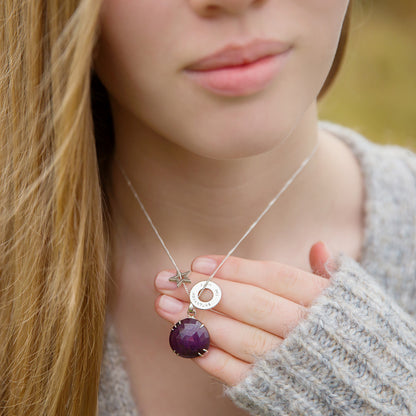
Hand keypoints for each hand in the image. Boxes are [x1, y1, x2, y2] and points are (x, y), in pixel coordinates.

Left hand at [154, 241, 333, 385]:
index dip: (234, 269)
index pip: (273, 277)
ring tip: (164, 306)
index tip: (198, 262)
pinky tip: (186, 339)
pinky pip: (240, 374)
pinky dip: (211, 357)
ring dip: (198, 321)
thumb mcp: (348, 298)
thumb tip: (317, 245)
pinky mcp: (275, 391)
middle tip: (169, 281)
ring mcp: (291, 363)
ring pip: (241, 338)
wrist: (368, 385)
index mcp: (323, 301)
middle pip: (252, 305)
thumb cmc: (349, 332)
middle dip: (208, 291)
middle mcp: (307, 331)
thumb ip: (325, 273)